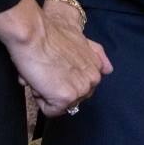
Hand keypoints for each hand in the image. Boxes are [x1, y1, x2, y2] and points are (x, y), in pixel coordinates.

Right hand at [0, 0, 107, 117]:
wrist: (35, 33)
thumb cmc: (50, 35)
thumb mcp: (83, 41)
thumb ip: (97, 55)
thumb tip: (109, 69)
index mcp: (97, 67)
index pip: (79, 87)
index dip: (62, 80)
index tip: (55, 67)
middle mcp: (93, 79)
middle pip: (71, 98)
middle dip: (56, 89)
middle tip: (46, 71)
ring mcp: (81, 89)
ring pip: (60, 105)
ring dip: (48, 94)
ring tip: (42, 74)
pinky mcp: (67, 98)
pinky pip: (50, 110)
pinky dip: (40, 99)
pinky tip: (38, 81)